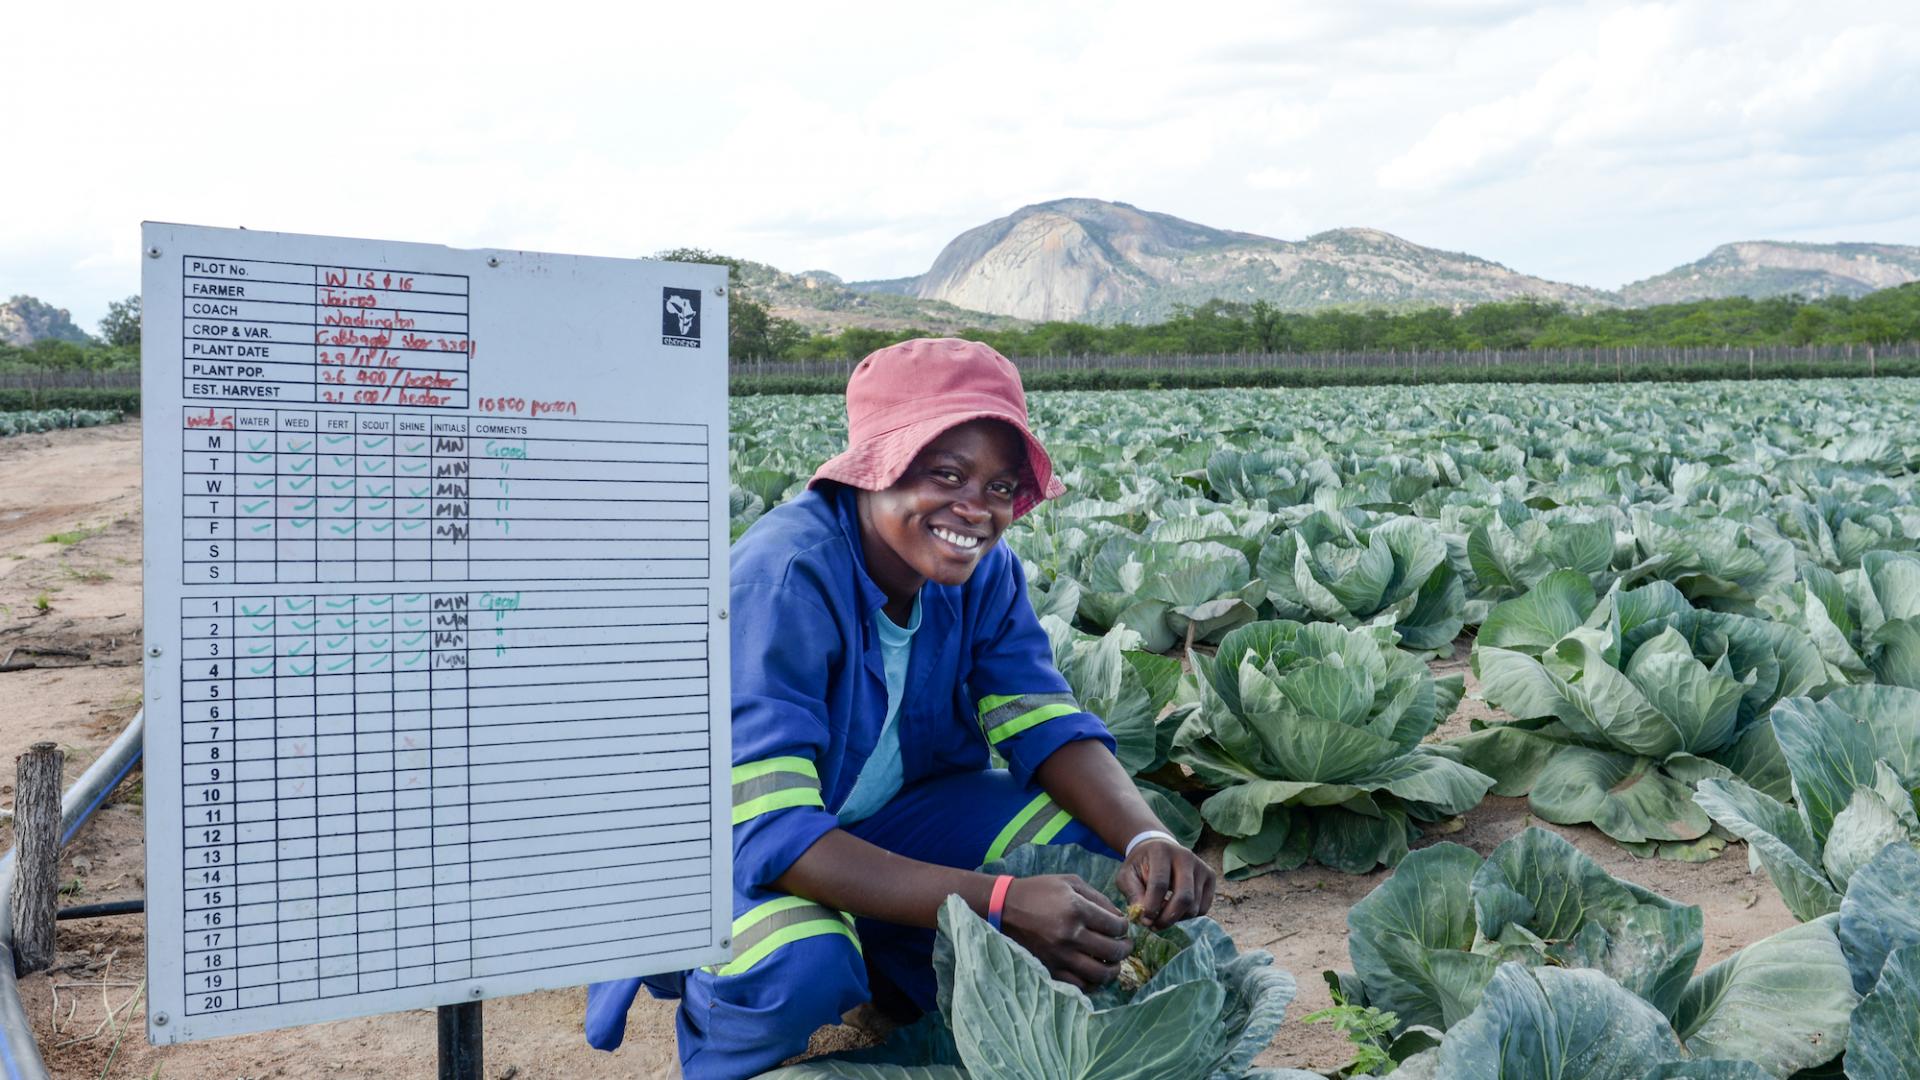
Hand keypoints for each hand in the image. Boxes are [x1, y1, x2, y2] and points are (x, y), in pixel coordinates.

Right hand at [998, 873, 1131, 989]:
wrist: (1005, 908)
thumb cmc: (1039, 891)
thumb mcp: (1070, 882)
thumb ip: (1098, 898)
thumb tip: (1119, 917)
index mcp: (1077, 909)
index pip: (1115, 926)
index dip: (1125, 927)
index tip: (1123, 926)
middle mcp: (1070, 935)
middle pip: (1113, 951)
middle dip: (1126, 948)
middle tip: (1126, 945)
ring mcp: (1060, 956)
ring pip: (1101, 974)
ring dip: (1114, 969)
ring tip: (1114, 962)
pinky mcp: (1051, 970)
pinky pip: (1081, 985)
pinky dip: (1093, 982)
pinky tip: (1095, 973)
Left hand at [1116, 839, 1215, 929]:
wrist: (1159, 848)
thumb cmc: (1141, 865)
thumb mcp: (1127, 875)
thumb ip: (1132, 894)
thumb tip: (1144, 917)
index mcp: (1161, 851)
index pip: (1160, 884)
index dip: (1151, 906)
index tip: (1144, 919)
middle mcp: (1185, 856)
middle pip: (1184, 897)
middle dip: (1168, 918)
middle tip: (1154, 926)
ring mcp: (1201, 866)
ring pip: (1194, 906)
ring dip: (1176, 919)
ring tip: (1160, 915)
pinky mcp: (1210, 876)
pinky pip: (1202, 908)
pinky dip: (1187, 916)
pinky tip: (1173, 909)